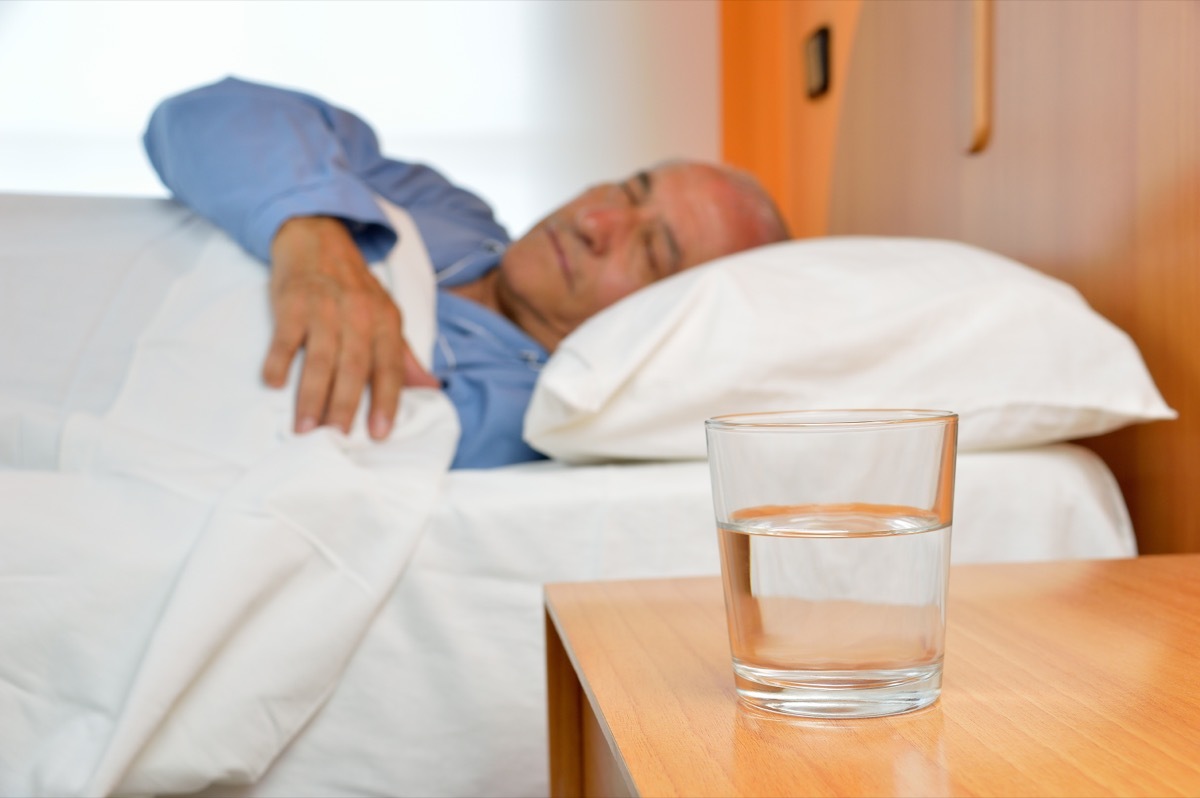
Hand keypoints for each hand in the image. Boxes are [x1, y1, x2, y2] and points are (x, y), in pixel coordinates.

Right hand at [264, 216, 439, 439]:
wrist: (318, 237)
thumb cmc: (354, 289)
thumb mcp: (387, 316)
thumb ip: (405, 357)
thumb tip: (432, 391)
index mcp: (386, 321)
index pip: (390, 367)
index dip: (387, 401)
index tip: (380, 433)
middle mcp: (359, 314)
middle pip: (354, 366)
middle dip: (346, 405)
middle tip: (336, 438)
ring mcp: (324, 307)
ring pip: (320, 357)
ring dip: (311, 395)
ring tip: (304, 428)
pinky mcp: (292, 302)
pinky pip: (286, 336)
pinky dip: (279, 360)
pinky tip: (274, 384)